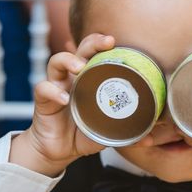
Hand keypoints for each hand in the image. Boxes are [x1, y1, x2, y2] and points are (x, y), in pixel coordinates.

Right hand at [10, 34, 151, 176]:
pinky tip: (64, 99)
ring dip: (68, 60)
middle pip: (79, 50)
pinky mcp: (43, 101)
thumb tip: (148, 139)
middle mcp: (73, 78)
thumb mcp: (108, 131)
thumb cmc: (85, 133)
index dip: (103, 44)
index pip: (96, 54)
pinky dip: (53, 91)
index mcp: (90, 80)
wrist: (60, 150)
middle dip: (92, 42)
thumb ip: (127, 131)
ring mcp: (56, 87)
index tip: (116, 41)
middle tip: (107, 43)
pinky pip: (43, 89)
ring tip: (80, 68)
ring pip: (56, 62)